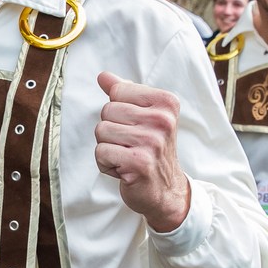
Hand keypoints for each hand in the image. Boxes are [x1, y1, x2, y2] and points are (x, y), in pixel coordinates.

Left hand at [94, 72, 190, 233]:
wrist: (166, 191)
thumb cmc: (152, 151)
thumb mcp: (144, 117)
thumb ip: (125, 93)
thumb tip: (103, 76)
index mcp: (166, 103)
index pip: (118, 91)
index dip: (118, 111)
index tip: (135, 127)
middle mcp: (162, 120)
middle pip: (107, 111)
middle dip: (111, 131)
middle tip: (131, 145)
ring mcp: (152, 141)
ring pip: (101, 131)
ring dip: (108, 148)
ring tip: (127, 157)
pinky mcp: (139, 162)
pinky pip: (101, 152)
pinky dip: (106, 164)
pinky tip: (123, 169)